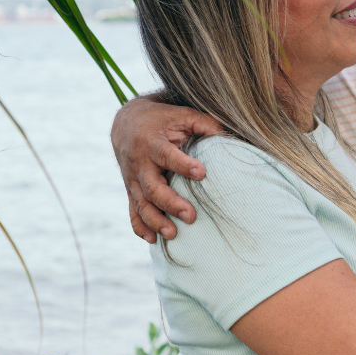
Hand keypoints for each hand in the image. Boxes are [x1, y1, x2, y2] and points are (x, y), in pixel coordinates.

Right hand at [111, 96, 221, 242]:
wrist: (126, 123)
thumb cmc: (162, 120)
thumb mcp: (181, 114)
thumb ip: (204, 123)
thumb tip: (229, 134)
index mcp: (153, 143)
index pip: (167, 156)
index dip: (183, 165)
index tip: (202, 173)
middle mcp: (140, 164)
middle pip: (153, 188)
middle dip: (171, 203)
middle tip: (191, 216)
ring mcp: (133, 180)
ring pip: (142, 204)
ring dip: (155, 221)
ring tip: (173, 234)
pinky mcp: (131, 190)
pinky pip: (132, 212)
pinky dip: (140, 227)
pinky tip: (153, 240)